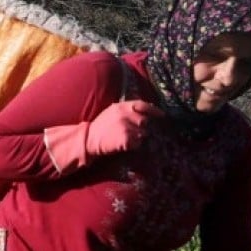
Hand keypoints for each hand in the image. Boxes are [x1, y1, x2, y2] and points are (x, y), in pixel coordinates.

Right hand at [43, 101, 160, 173]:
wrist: (88, 139)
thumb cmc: (100, 128)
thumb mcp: (111, 113)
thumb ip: (126, 111)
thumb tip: (144, 113)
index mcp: (121, 106)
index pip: (142, 105)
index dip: (154, 110)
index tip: (162, 115)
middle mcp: (125, 114)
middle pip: (144, 121)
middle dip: (142, 128)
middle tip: (135, 134)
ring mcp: (126, 126)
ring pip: (142, 133)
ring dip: (138, 138)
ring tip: (127, 141)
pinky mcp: (126, 138)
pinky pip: (137, 143)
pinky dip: (133, 146)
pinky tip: (124, 146)